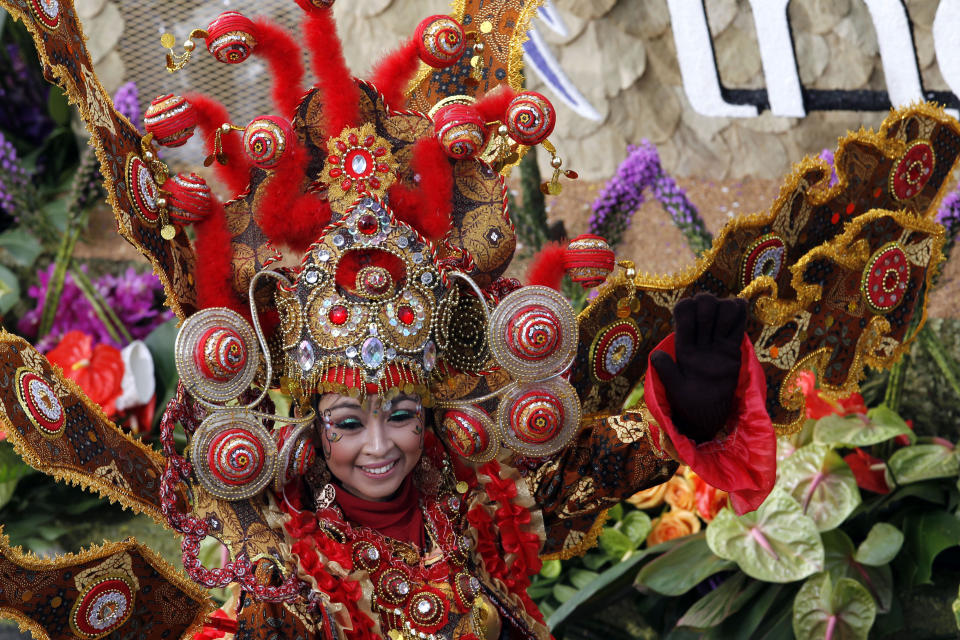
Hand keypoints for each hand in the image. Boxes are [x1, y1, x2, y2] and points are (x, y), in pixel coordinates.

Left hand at [650, 293, 746, 442]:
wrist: (708, 415)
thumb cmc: (688, 404)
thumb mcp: (675, 389)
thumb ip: (667, 372)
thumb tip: (656, 355)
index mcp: (682, 344)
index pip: (682, 311)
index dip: (688, 307)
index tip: (693, 321)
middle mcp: (698, 339)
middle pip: (703, 304)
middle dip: (708, 306)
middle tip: (711, 324)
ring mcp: (716, 342)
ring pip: (721, 310)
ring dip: (725, 308)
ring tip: (726, 324)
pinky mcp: (732, 349)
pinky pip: (737, 325)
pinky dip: (739, 312)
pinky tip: (740, 307)